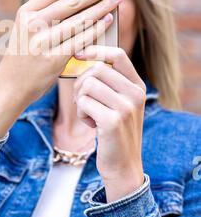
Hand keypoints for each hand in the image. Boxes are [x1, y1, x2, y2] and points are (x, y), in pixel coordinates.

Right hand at [0, 0, 122, 139]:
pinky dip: (97, 28)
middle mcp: (32, 24)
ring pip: (80, 19)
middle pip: (72, 1)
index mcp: (25, 12)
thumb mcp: (26, 30)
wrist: (9, 87)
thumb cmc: (24, 56)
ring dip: (102, 6)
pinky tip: (108, 20)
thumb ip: (46, 14)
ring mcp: (42, 42)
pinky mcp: (53, 60)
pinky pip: (81, 40)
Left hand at [73, 46, 145, 202]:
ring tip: (89, 114)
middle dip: (81, 82)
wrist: (123, 166)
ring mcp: (126, 107)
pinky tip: (92, 125)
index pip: (118, 54)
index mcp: (138, 86)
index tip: (79, 54)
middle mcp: (135, 94)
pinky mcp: (113, 121)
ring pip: (88, 84)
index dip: (96, 50)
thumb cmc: (114, 132)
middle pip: (97, 68)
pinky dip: (81, 113)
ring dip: (80, 100)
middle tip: (82, 100)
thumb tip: (82, 55)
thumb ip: (109, 82)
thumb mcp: (119, 103)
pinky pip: (84, 103)